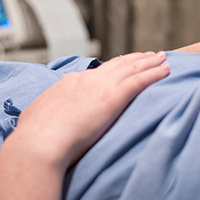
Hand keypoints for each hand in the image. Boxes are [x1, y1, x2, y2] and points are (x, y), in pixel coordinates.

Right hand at [15, 52, 169, 170]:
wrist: (38, 144)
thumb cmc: (34, 139)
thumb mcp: (36, 119)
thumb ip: (44, 115)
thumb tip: (40, 121)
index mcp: (68, 83)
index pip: (96, 73)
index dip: (112, 68)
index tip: (122, 66)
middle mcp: (86, 80)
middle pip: (117, 65)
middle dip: (134, 60)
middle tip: (149, 55)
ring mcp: (100, 87)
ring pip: (131, 69)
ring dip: (149, 63)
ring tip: (162, 59)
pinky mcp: (113, 98)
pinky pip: (140, 81)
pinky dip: (154, 74)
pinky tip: (166, 71)